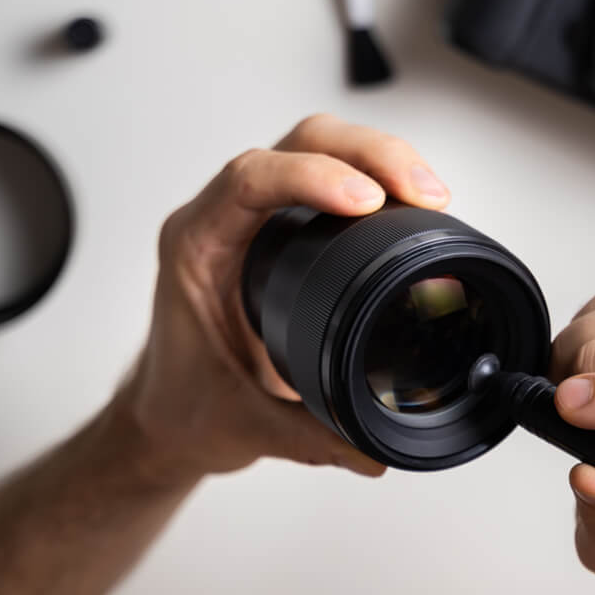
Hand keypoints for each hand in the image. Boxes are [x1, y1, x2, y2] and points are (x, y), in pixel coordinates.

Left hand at [113, 114, 452, 484]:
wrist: (167, 415)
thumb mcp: (245, 428)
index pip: (251, 179)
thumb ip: (311, 441)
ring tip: (427, 190)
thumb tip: (375, 451)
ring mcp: (254, 217)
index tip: (365, 201)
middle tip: (419, 190)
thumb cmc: (184, 407)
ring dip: (378, 156)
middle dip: (368, 154)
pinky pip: (331, 171)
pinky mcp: (284, 226)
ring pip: (319, 145)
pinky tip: (409, 198)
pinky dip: (377, 175)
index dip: (313, 178)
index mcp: (197, 248)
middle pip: (299, 143)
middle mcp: (223, 219)